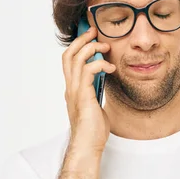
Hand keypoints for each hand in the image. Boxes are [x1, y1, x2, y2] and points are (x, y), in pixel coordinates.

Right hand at [62, 25, 115, 153]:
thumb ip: (96, 92)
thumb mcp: (95, 106)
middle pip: (68, 55)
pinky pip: (87, 71)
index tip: (90, 36)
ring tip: (105, 47)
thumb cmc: (93, 131)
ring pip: (76, 59)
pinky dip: (99, 64)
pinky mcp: (83, 96)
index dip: (78, 46)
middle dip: (81, 40)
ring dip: (91, 48)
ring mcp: (75, 92)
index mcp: (73, 89)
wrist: (88, 146)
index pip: (69, 61)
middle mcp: (70, 88)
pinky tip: (111, 68)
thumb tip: (104, 82)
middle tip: (95, 32)